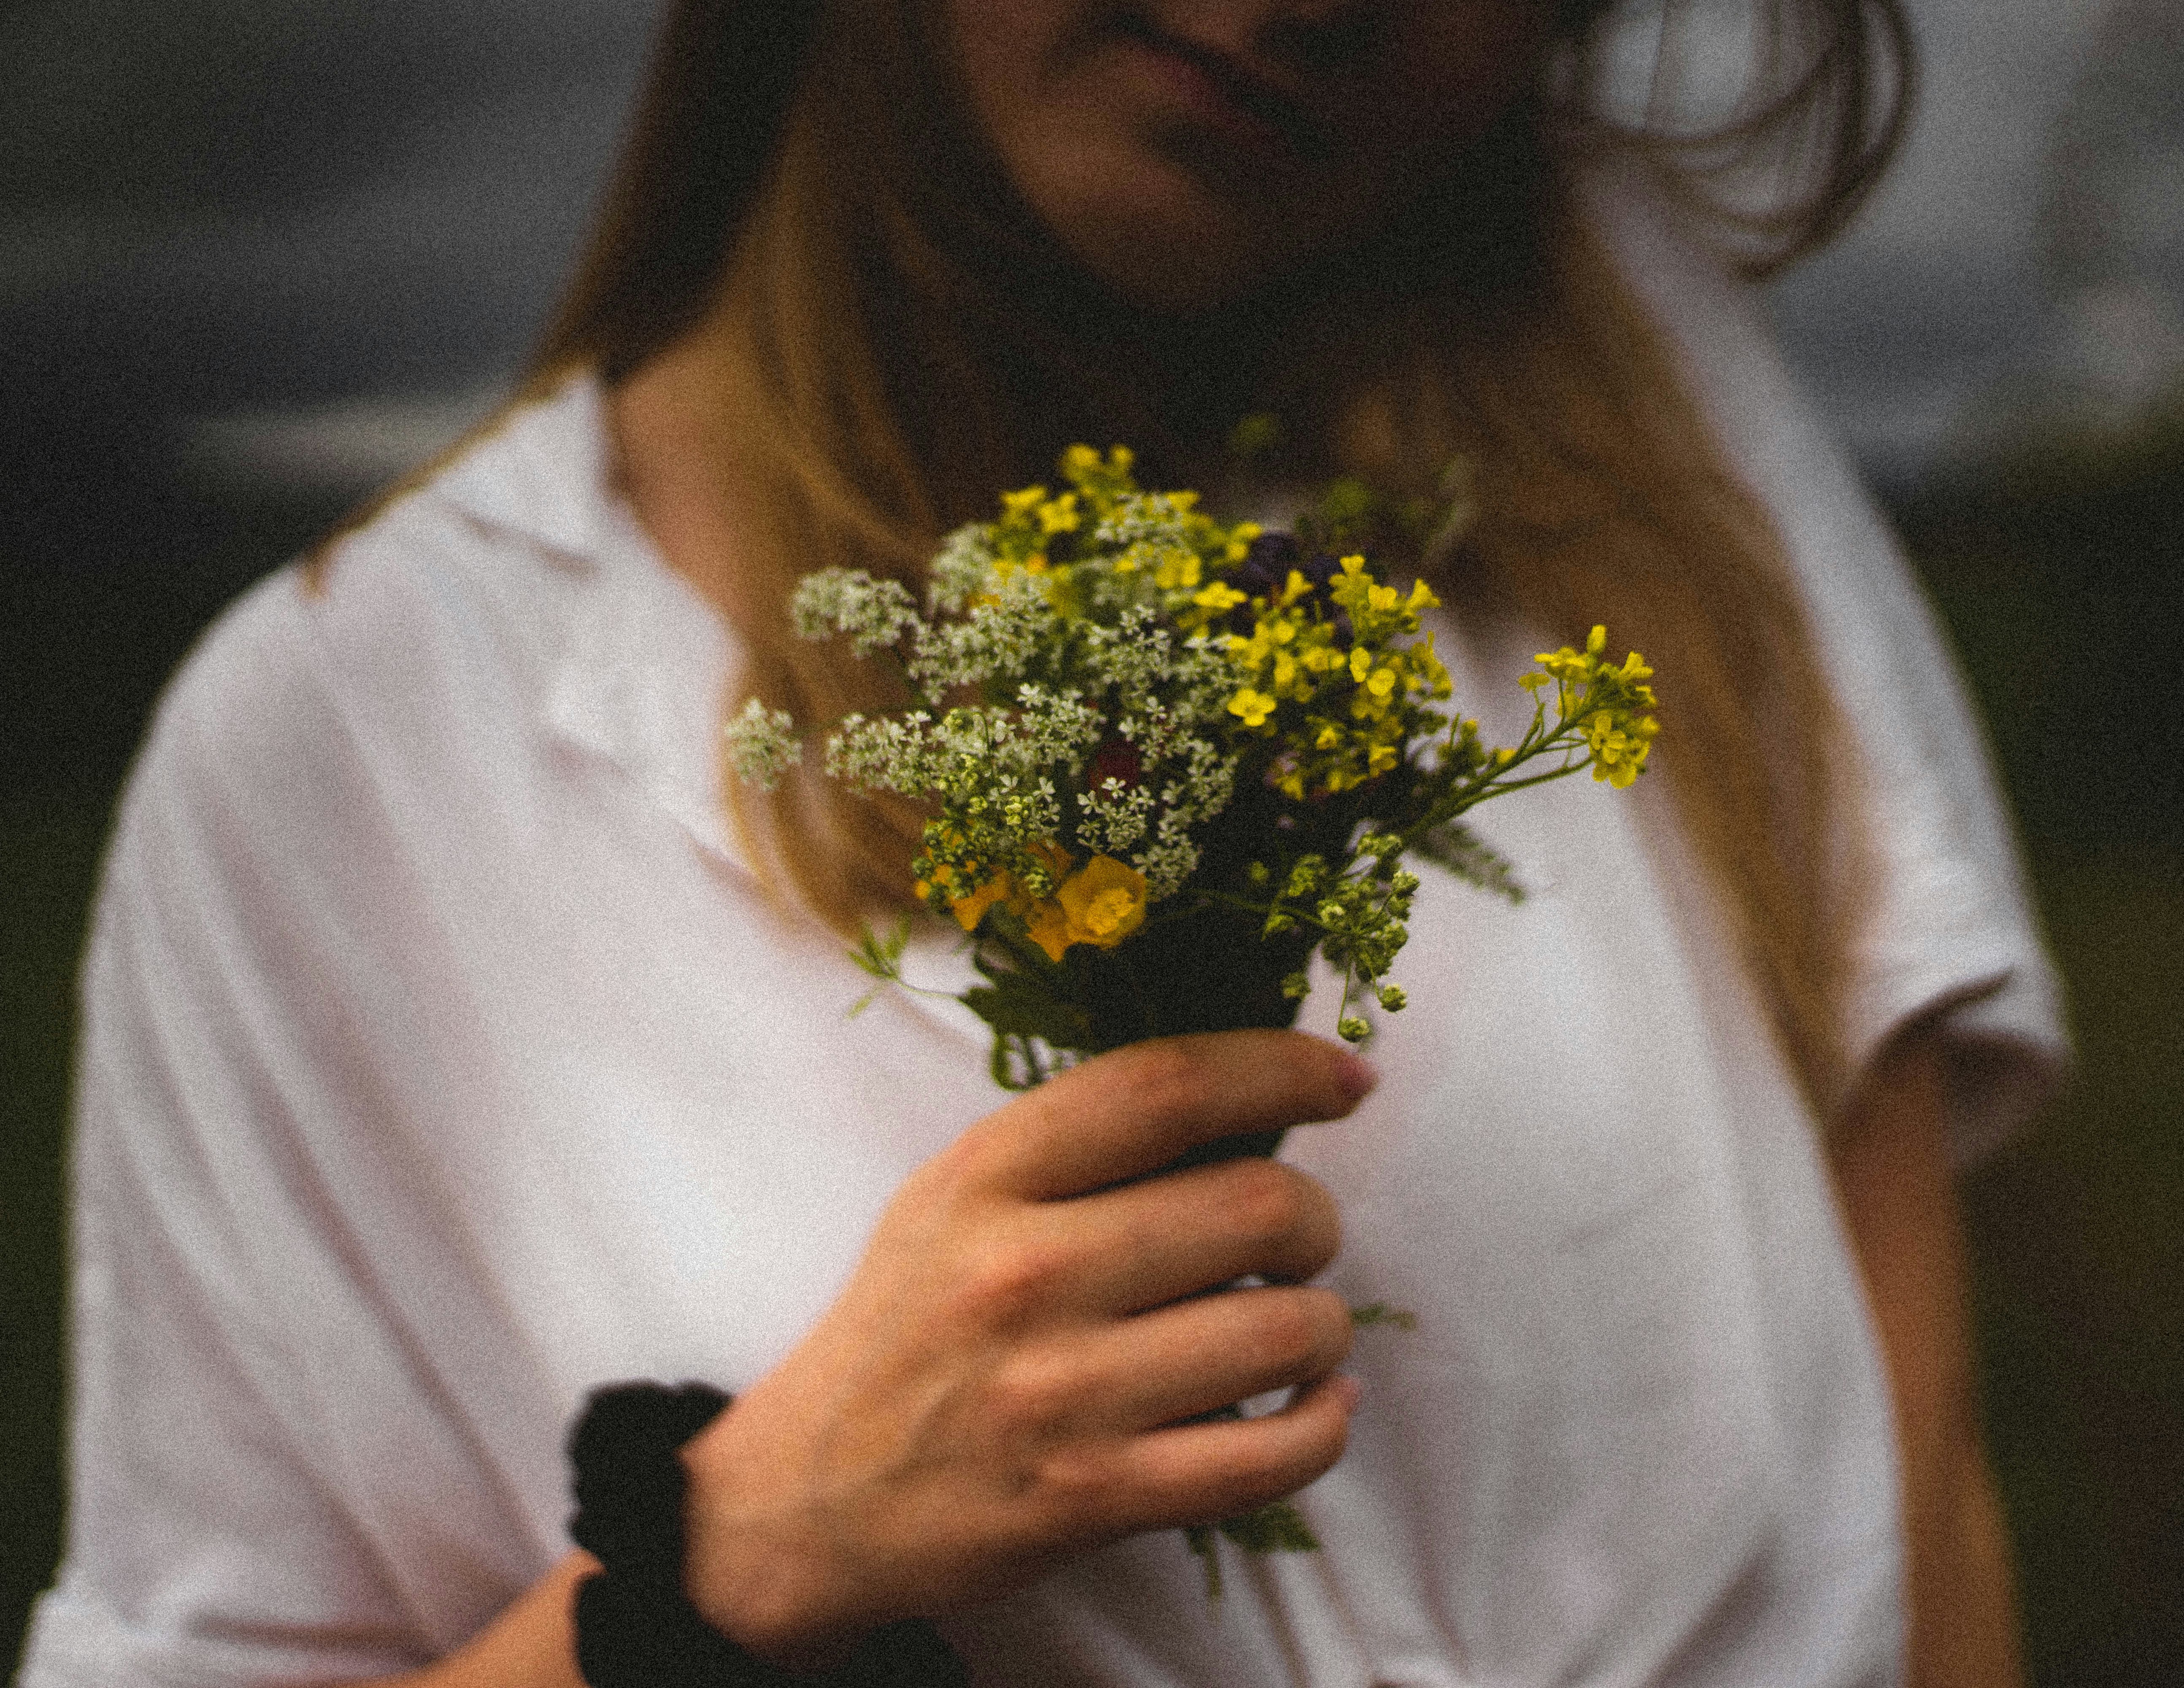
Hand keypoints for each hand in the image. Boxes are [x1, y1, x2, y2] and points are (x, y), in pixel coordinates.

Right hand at [680, 1030, 1372, 1662]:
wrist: (811, 1496)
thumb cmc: (908, 1327)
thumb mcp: (955, 1198)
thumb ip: (1077, 1147)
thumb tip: (1248, 1105)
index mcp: (988, 1176)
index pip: (1168, 1086)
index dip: (1282, 1067)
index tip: (1346, 1078)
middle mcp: (1025, 1273)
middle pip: (1257, 1206)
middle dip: (1315, 1219)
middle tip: (1297, 1240)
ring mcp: (1061, 1392)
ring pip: (1285, 1330)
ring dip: (1323, 1328)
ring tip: (1296, 1331)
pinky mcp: (1093, 1497)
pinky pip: (1272, 1456)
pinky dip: (1323, 1425)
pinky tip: (1315, 1406)